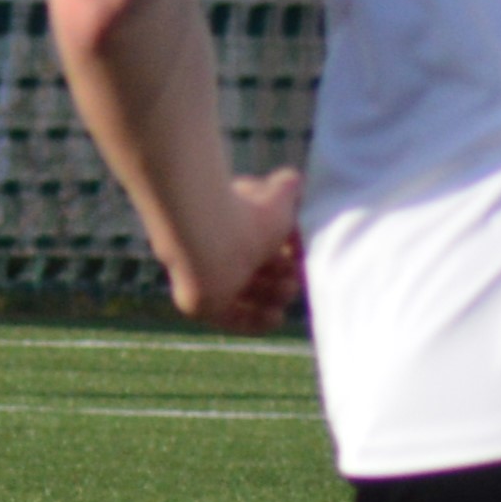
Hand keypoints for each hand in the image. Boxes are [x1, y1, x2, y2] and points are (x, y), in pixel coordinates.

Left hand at [165, 169, 304, 334]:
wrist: (206, 233)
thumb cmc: (246, 214)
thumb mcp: (278, 196)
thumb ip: (288, 187)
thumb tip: (294, 181)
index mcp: (230, 229)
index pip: (263, 249)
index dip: (286, 256)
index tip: (300, 258)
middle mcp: (217, 254)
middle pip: (257, 274)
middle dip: (282, 279)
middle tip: (294, 279)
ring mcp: (207, 279)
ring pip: (247, 294)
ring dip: (274, 297)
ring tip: (286, 291)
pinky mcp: (199, 303)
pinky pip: (232, 318)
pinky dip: (256, 320)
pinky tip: (277, 318)